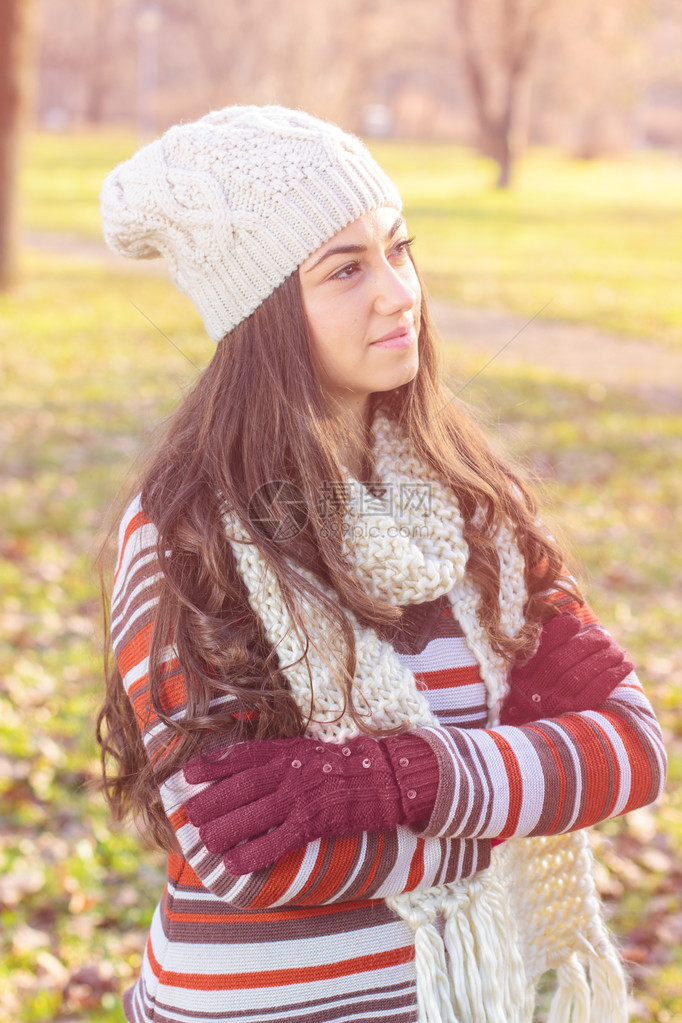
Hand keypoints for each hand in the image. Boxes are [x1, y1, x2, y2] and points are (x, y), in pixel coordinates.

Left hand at [183, 732, 437, 872]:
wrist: (385, 777)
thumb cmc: (345, 764)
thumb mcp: (308, 749)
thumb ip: (279, 757)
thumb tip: (246, 768)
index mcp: (287, 750)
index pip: (242, 756)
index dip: (212, 766)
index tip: (188, 775)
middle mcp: (289, 770)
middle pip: (241, 787)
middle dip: (212, 802)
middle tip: (190, 817)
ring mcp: (301, 796)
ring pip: (253, 815)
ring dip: (225, 830)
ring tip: (205, 843)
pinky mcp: (314, 822)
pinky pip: (277, 841)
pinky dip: (253, 854)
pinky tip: (234, 866)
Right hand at [500, 611, 633, 725]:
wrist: (532, 741)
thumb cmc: (532, 695)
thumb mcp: (525, 671)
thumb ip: (541, 644)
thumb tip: (569, 618)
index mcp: (521, 674)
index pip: (542, 646)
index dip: (561, 630)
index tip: (575, 621)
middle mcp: (535, 689)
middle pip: (565, 659)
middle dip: (589, 643)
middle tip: (604, 636)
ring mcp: (555, 704)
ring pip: (583, 674)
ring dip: (606, 657)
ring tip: (617, 649)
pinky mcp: (574, 715)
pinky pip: (596, 692)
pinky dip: (613, 676)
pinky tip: (625, 665)